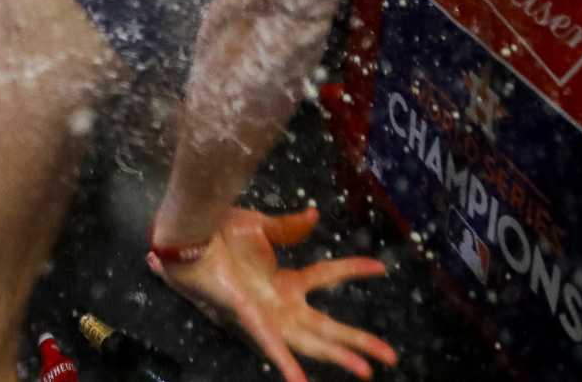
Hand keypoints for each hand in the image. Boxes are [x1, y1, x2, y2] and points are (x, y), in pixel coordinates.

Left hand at [150, 207, 395, 381]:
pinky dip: (286, 364)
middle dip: (359, 341)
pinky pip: (271, 345)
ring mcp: (268, 314)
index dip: (355, 269)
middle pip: (328, 326)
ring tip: (366, 371)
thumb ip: (289, 227)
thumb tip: (315, 214)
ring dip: (338, 356)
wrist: (191, 234)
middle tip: (390, 355)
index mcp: (284, 280)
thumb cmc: (219, 231)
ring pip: (311, 341)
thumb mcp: (261, 227)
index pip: (329, 276)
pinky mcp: (250, 317)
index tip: (381, 267)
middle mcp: (281, 303)